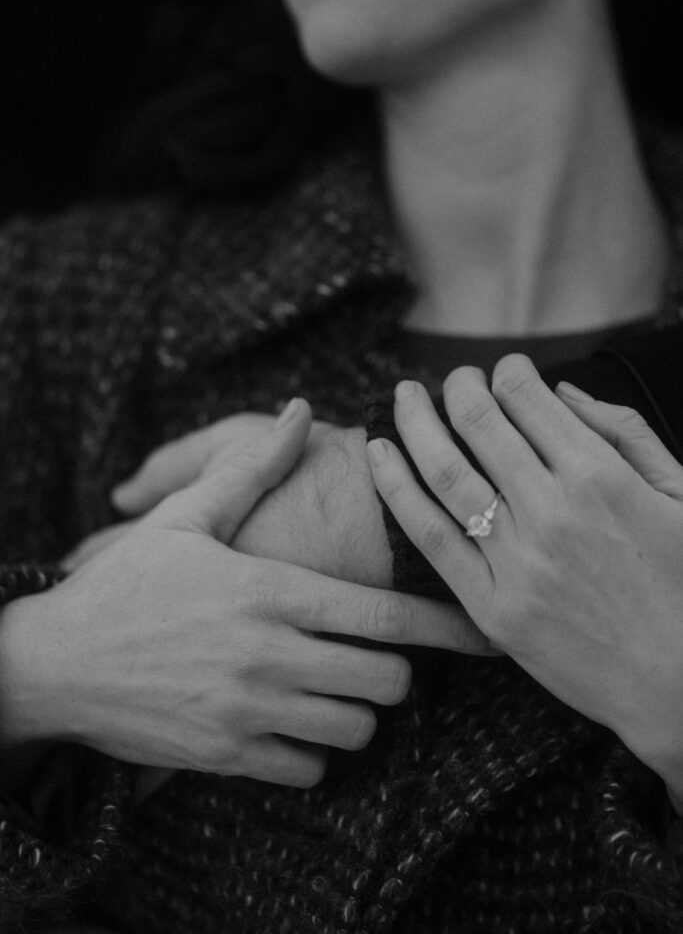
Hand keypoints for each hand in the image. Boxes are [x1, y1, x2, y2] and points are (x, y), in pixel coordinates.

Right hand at [0, 399, 489, 790]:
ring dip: (357, 711)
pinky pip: (309, 769)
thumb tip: (301, 410)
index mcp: (272, 590)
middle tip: (379, 656)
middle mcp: (270, 654)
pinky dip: (314, 751)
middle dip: (395, 670)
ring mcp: (249, 711)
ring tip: (335, 688)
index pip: (385, 614)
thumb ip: (253, 466)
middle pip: (387, 681)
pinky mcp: (227, 756)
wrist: (56, 660)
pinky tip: (292, 723)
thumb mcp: (186, 516)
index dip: (445, 626)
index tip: (485, 635)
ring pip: (356, 730)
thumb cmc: (128, 582)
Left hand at [367, 354, 682, 800]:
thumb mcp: (680, 493)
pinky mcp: (492, 607)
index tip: (503, 371)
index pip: (526, 397)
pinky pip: (430, 537)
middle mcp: (551, 511)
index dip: (507, 372)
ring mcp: (517, 562)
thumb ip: (624, 433)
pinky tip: (379, 456)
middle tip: (452, 379)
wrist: (680, 684)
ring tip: (403, 398)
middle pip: (477, 423)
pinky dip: (396, 490)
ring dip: (415, 423)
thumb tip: (562, 391)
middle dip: (457, 387)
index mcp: (599, 476)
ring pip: (444, 471)